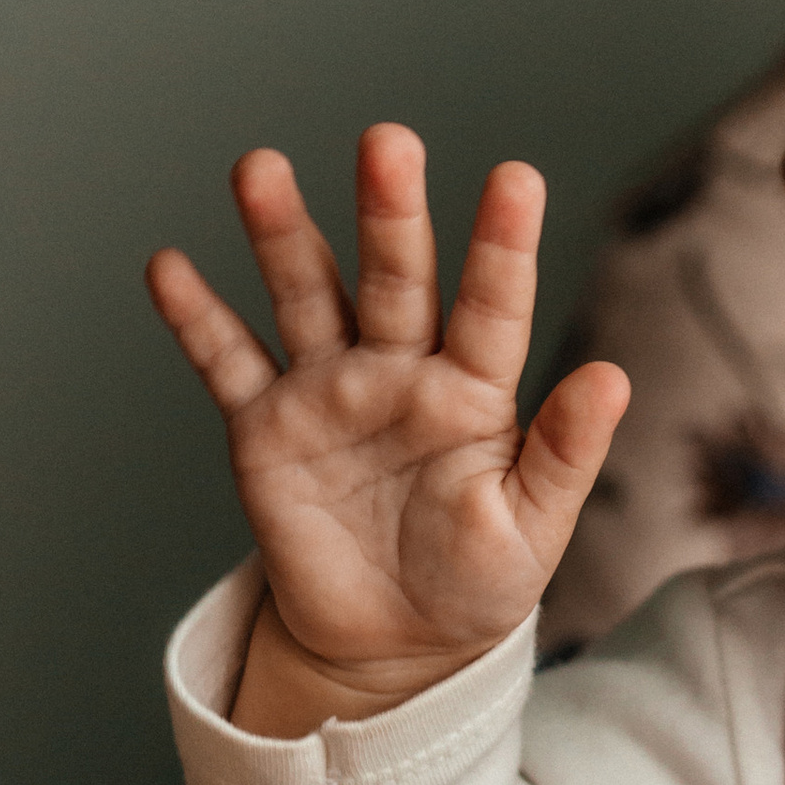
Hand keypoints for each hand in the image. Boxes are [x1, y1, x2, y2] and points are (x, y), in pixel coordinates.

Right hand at [148, 123, 627, 734]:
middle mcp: (401, 367)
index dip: (503, 244)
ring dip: (284, 234)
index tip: (517, 178)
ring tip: (261, 169)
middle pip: (395, 277)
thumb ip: (565, 452)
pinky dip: (198, 318)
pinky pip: (228, 364)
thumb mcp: (532, 527)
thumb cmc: (478, 579)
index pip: (493, 305)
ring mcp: (329, 389)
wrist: (394, 642)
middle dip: (389, 212)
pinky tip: (169, 267)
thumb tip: (615, 377)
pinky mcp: (265, 429)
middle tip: (388, 141)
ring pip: (307, 295)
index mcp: (475, 387)